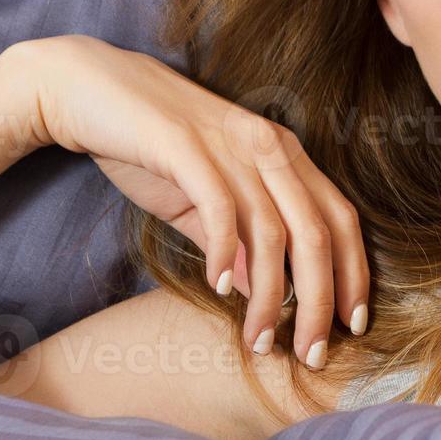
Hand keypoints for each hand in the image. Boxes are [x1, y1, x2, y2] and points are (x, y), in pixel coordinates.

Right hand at [5, 35, 368, 367]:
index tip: (355, 325)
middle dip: (322, 301)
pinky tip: (219, 290)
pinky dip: (225, 253)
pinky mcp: (186, 146)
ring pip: (274, 232)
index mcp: (285, 155)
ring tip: (260, 340)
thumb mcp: (204, 201)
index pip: (341, 220)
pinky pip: (221, 209)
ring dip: (271, 295)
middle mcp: (270, 146)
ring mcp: (232, 144)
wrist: (85, 87)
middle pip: (318, 234)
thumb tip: (262, 294)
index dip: (355, 274)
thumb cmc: (148, 146)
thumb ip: (237, 244)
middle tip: (313, 353)